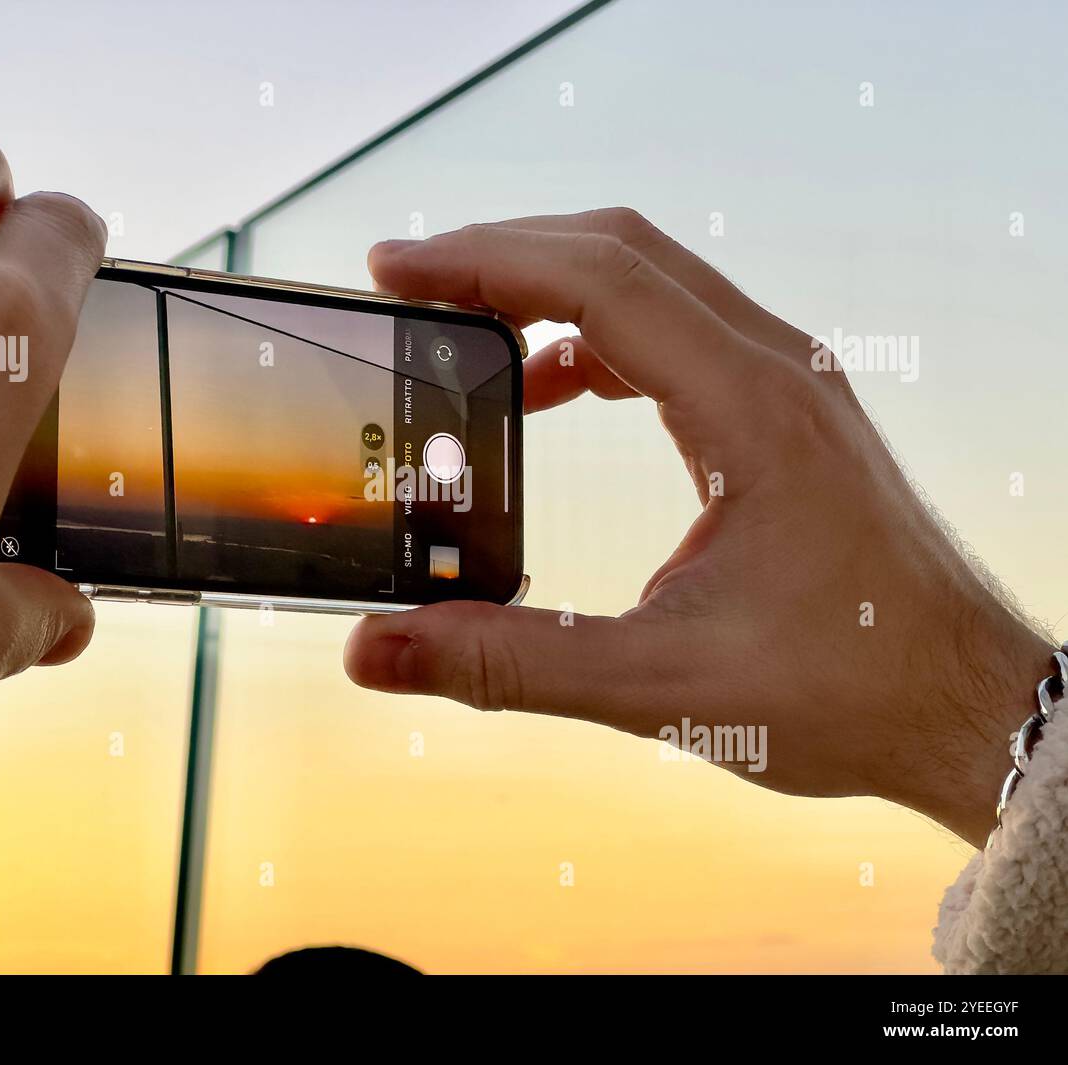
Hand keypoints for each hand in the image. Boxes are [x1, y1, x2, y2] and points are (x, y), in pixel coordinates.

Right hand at [345, 208, 1057, 847]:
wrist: (961, 705)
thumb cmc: (846, 690)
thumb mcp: (659, 683)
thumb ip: (506, 663)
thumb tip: (379, 651)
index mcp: (751, 411)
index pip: (598, 282)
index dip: (483, 259)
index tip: (395, 268)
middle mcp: (775, 371)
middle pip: (620, 252)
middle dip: (504, 254)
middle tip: (412, 282)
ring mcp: (786, 383)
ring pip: (650, 282)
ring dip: (550, 290)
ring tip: (468, 334)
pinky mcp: (782, 410)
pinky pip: (675, 333)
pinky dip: (596, 339)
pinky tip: (553, 389)